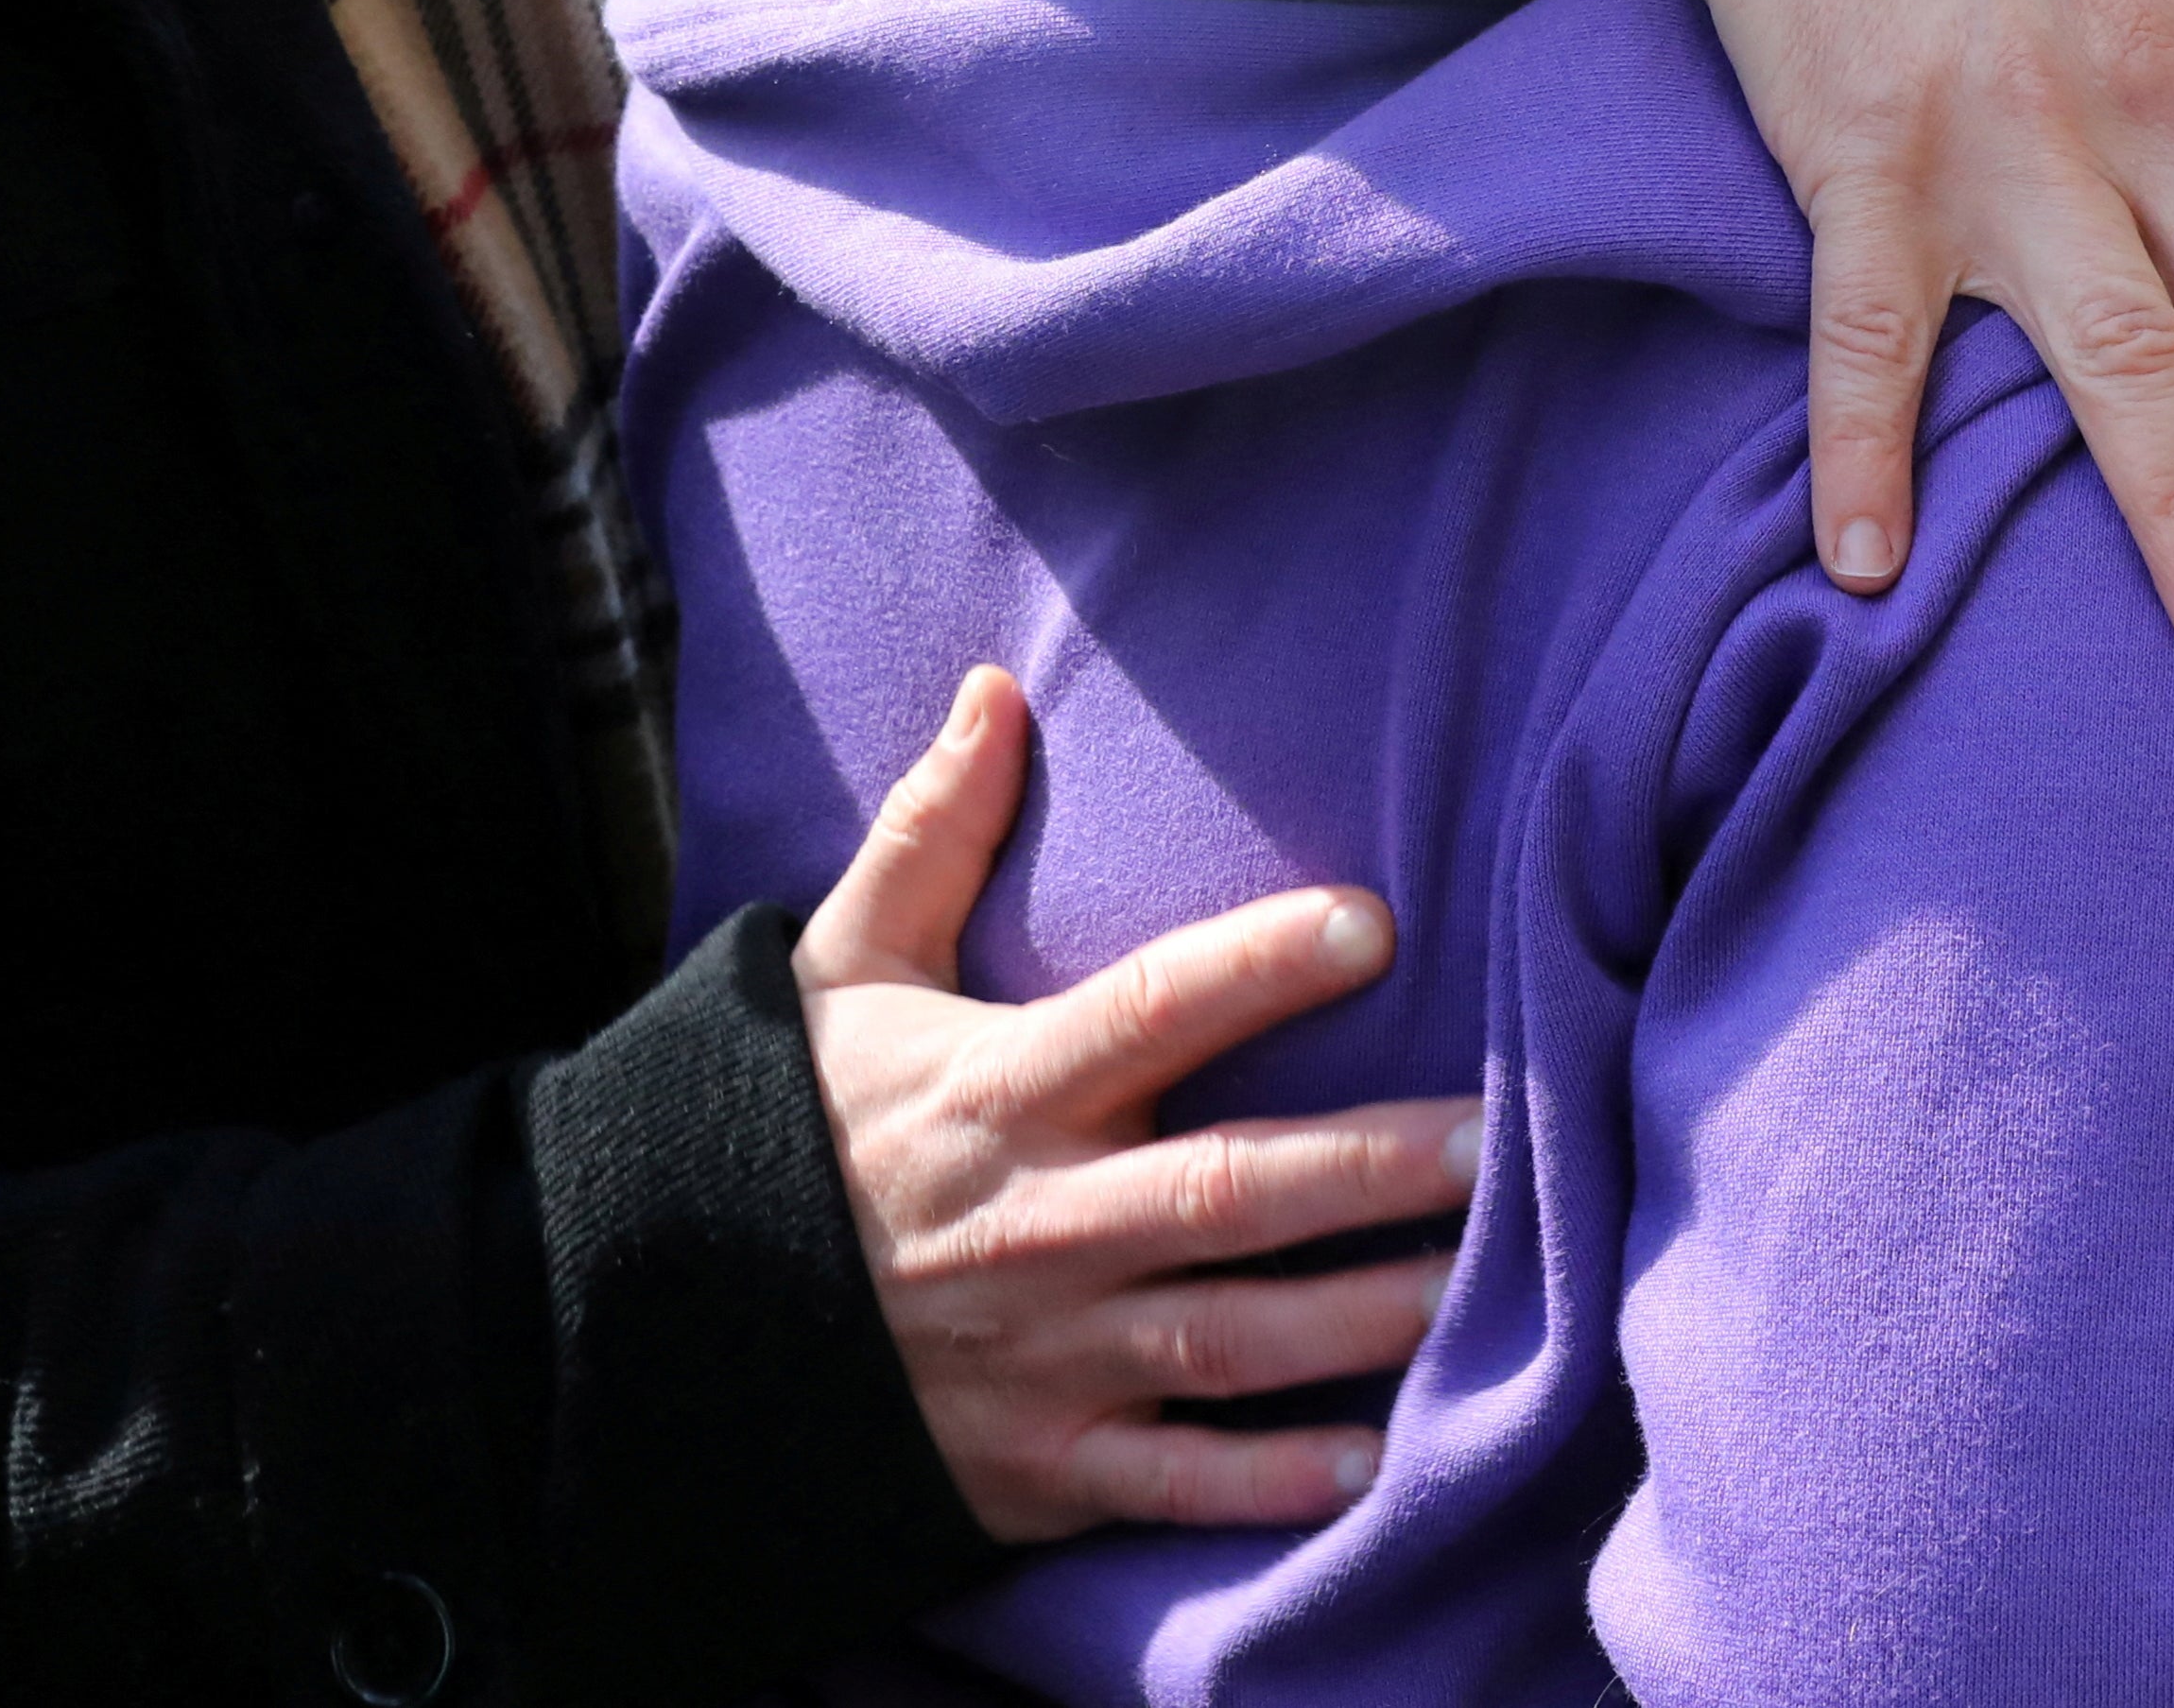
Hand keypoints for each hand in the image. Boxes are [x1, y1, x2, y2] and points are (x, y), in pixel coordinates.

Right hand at [797, 669, 1472, 1543]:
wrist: (679, 1335)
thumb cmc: (792, 1130)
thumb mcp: (840, 971)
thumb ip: (932, 834)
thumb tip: (994, 690)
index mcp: (996, 1091)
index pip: (1146, 1011)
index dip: (1258, 966)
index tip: (1374, 922)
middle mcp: (1034, 1225)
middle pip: (1223, 1190)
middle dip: (1365, 1168)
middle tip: (1494, 1137)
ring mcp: (1043, 1358)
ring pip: (1226, 1339)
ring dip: (1358, 1320)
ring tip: (1483, 1283)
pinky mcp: (1042, 1467)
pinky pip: (1173, 1482)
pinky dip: (1271, 1482)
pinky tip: (1377, 1462)